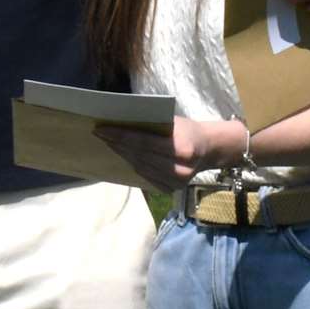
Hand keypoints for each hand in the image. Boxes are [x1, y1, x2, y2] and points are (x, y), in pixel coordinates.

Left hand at [94, 117, 242, 191]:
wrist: (209, 150)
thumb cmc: (188, 130)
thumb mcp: (173, 121)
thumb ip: (151, 123)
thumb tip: (120, 119)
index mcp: (181, 149)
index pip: (143, 142)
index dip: (120, 136)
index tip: (101, 129)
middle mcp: (179, 169)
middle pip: (140, 156)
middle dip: (117, 145)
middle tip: (100, 135)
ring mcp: (175, 183)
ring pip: (140, 168)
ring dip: (122, 155)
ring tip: (109, 143)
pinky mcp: (171, 189)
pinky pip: (145, 177)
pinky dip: (133, 165)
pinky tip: (123, 155)